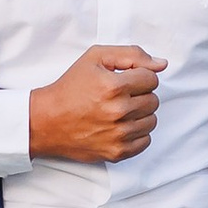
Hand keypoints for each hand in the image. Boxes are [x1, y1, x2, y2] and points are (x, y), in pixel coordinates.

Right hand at [28, 45, 166, 162]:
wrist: (46, 120)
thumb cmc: (70, 88)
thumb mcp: (95, 58)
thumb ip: (131, 55)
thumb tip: (161, 64)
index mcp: (113, 86)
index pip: (151, 78)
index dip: (138, 76)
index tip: (124, 80)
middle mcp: (118, 112)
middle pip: (153, 100)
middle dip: (139, 95)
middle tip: (118, 96)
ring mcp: (118, 134)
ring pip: (151, 120)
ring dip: (139, 114)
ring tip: (118, 111)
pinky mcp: (117, 152)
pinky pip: (145, 141)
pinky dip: (136, 133)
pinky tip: (119, 126)